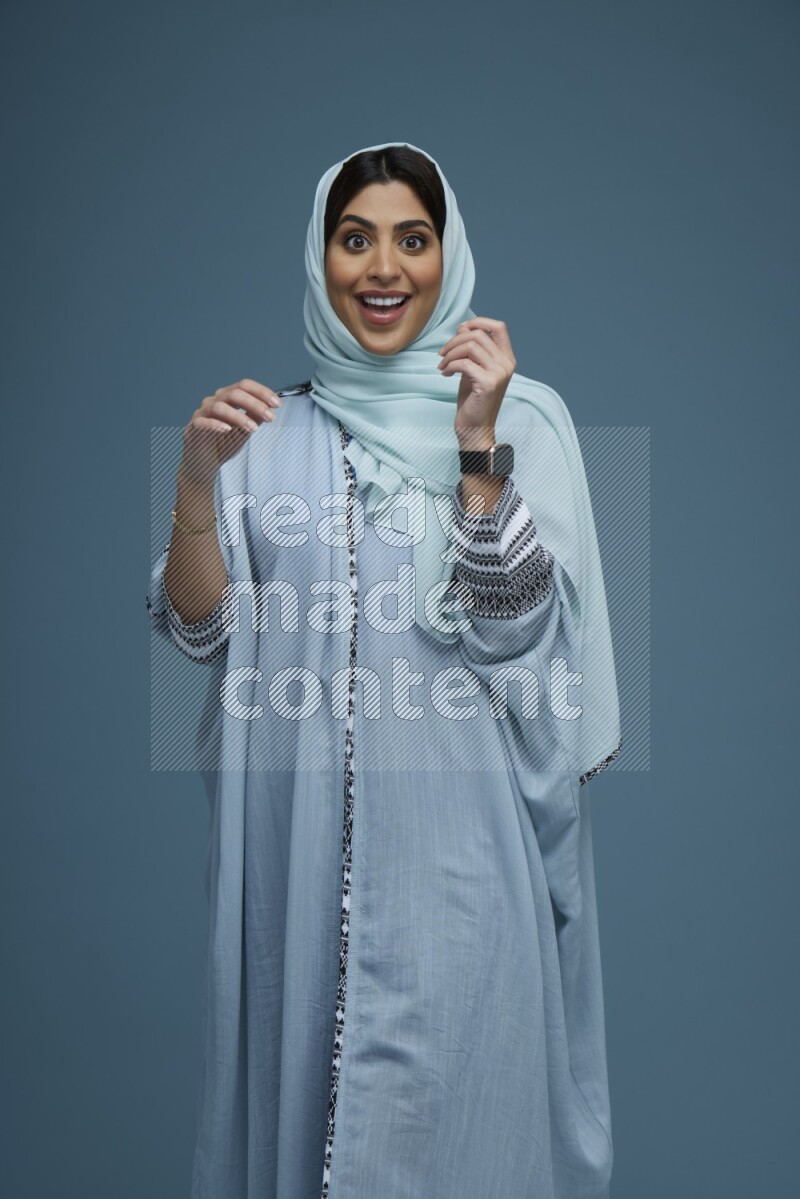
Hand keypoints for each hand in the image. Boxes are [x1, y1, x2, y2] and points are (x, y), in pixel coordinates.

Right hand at [179, 378, 281, 487]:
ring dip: (239, 416)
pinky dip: (216, 424)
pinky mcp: (194, 427)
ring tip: (253, 429)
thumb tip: (269, 407)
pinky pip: (203, 422)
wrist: (204, 463)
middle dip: (255, 404)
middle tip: (271, 417)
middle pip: (234, 393)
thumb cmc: (223, 444)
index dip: (261, 392)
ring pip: (220, 406)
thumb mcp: (244, 430)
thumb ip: (254, 418)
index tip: (277, 404)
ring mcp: (203, 413)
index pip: (244, 386)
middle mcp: (214, 401)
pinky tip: (227, 430)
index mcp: (227, 398)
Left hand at [437, 317, 516, 446]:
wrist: (475, 429)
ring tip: (442, 365)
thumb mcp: (473, 369)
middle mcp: (507, 364)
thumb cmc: (473, 400)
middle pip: (478, 335)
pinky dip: (450, 365)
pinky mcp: (488, 383)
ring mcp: (499, 373)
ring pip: (470, 345)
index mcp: (507, 358)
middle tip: (442, 354)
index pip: (498, 326)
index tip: (459, 331)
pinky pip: (464, 363)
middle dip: (454, 341)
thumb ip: (471, 349)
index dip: (478, 322)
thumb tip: (463, 327)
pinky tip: (445, 373)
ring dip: (450, 353)